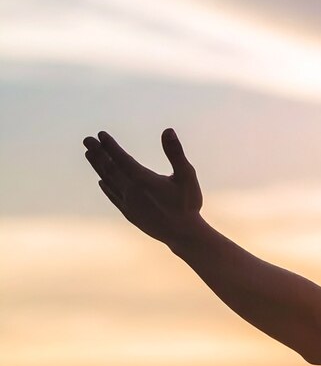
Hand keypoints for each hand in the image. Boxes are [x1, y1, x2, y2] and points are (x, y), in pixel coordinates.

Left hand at [84, 128, 205, 246]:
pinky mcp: (130, 214)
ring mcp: (128, 203)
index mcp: (143, 180)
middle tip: (87, 140)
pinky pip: (113, 197)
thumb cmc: (188, 203)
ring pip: (108, 182)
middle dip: (98, 153)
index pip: (121, 158)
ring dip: (98, 167)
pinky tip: (101, 181)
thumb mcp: (187, 175)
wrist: (184, 234)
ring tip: (88, 154)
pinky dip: (106, 187)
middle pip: (110, 168)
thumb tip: (168, 130)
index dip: (110, 146)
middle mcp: (131, 191)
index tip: (101, 134)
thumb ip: (175, 152)